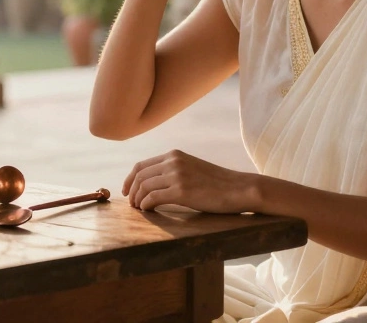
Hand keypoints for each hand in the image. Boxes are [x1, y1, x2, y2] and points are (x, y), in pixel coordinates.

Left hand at [121, 149, 259, 213]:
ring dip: (137, 200)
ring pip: (144, 187)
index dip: (130, 179)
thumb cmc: (218, 183)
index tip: (126, 191)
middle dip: (131, 191)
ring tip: (139, 209)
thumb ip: (174, 171)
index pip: (141, 165)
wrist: (239, 188)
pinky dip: (146, 206)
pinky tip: (148, 211)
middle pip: (139, 176)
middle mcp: (173, 161)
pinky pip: (153, 198)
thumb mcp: (192, 168)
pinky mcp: (181, 191)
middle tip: (132, 204)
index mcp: (174, 155)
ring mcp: (177, 175)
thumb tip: (154, 184)